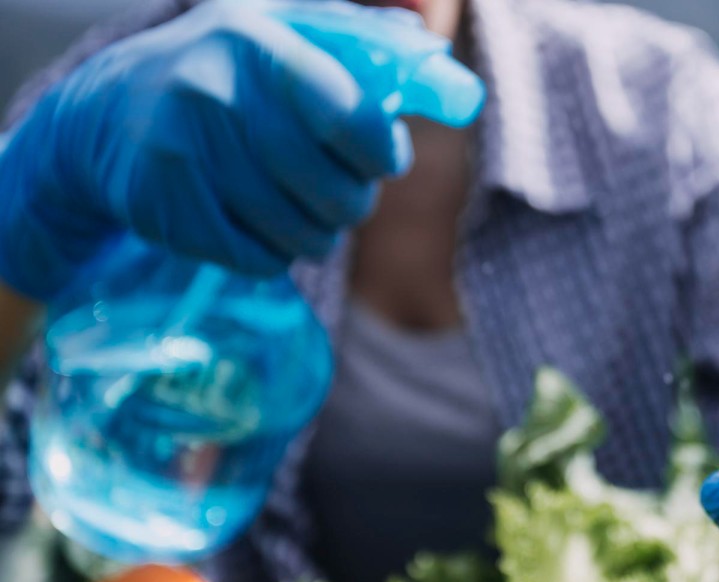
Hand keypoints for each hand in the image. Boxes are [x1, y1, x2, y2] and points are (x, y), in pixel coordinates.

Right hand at [0, 0, 483, 299]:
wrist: (109, 113)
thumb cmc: (233, 74)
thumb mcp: (296, 39)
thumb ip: (380, 57)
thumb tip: (464, 96)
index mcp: (262, 42)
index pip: (357, 120)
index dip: (384, 155)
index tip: (381, 159)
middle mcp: (216, 90)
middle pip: (337, 194)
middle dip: (350, 202)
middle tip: (334, 188)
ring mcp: (183, 150)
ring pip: (302, 235)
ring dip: (315, 233)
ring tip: (294, 206)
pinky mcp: (163, 207)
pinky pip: (260, 260)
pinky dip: (273, 253)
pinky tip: (254, 222)